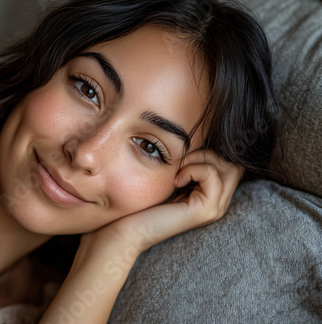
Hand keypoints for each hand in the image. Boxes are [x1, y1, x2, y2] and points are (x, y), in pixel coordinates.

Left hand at [80, 149, 244, 254]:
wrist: (130, 228)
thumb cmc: (146, 201)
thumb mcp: (174, 177)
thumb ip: (190, 164)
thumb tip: (201, 138)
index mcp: (213, 196)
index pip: (232, 164)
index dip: (211, 154)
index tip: (184, 160)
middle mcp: (219, 203)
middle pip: (235, 165)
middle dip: (209, 155)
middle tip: (182, 164)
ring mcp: (215, 209)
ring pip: (229, 168)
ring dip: (201, 160)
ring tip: (179, 171)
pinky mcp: (207, 210)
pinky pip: (212, 176)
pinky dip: (194, 169)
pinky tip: (176, 180)